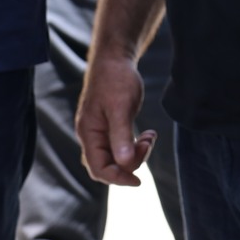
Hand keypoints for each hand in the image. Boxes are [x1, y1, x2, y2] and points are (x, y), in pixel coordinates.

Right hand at [77, 54, 156, 186]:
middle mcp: (91, 135)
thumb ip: (121, 136)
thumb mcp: (121, 107)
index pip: (99, 168)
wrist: (115, 58)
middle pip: (107, 166)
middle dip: (130, 163)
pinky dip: (135, 145)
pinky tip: (148, 135)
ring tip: (150, 137)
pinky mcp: (110, 126)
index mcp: (89, 133)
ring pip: (116, 156)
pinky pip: (121, 146)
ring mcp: (100, 131)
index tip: (139, 180)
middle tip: (148, 145)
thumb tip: (125, 163)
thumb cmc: (116, 80)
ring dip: (136, 153)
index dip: (118, 178)